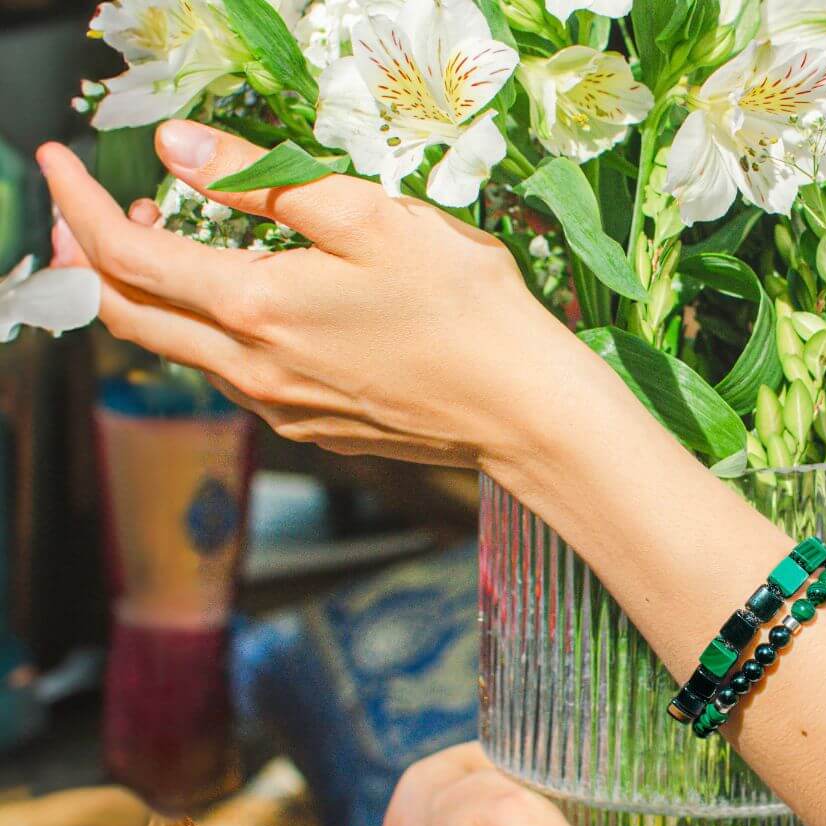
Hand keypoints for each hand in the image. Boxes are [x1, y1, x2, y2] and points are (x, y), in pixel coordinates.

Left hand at [37, 122, 584, 472]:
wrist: (522, 410)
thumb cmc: (465, 310)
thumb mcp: (370, 216)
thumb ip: (264, 182)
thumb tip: (182, 152)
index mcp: (258, 307)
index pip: (126, 255)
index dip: (75, 204)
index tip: (57, 162)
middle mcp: (254, 370)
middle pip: (130, 317)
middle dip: (85, 261)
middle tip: (79, 212)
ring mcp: (282, 408)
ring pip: (180, 352)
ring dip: (150, 297)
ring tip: (162, 244)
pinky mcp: (312, 428)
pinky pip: (233, 380)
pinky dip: (207, 334)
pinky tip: (238, 306)